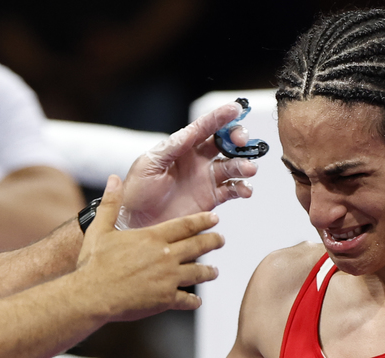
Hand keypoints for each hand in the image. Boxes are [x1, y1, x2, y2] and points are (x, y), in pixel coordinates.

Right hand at [74, 175, 221, 321]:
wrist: (92, 295)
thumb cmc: (94, 263)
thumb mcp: (100, 229)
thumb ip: (110, 204)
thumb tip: (113, 179)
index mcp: (153, 237)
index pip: (186, 225)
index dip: (203, 221)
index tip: (215, 219)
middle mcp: (166, 256)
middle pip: (199, 246)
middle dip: (213, 242)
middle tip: (221, 240)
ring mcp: (168, 279)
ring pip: (198, 273)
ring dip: (208, 272)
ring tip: (214, 271)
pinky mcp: (165, 300)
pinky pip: (186, 300)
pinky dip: (193, 301)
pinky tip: (195, 301)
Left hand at [118, 102, 257, 229]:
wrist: (136, 222)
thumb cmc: (137, 192)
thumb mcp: (148, 164)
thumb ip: (170, 148)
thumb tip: (189, 132)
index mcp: (182, 147)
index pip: (204, 127)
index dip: (220, 117)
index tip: (235, 109)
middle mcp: (197, 160)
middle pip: (224, 143)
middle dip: (237, 138)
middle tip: (241, 141)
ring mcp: (205, 179)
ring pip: (232, 166)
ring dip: (243, 164)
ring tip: (248, 169)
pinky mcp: (211, 198)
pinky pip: (232, 190)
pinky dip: (242, 188)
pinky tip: (245, 190)